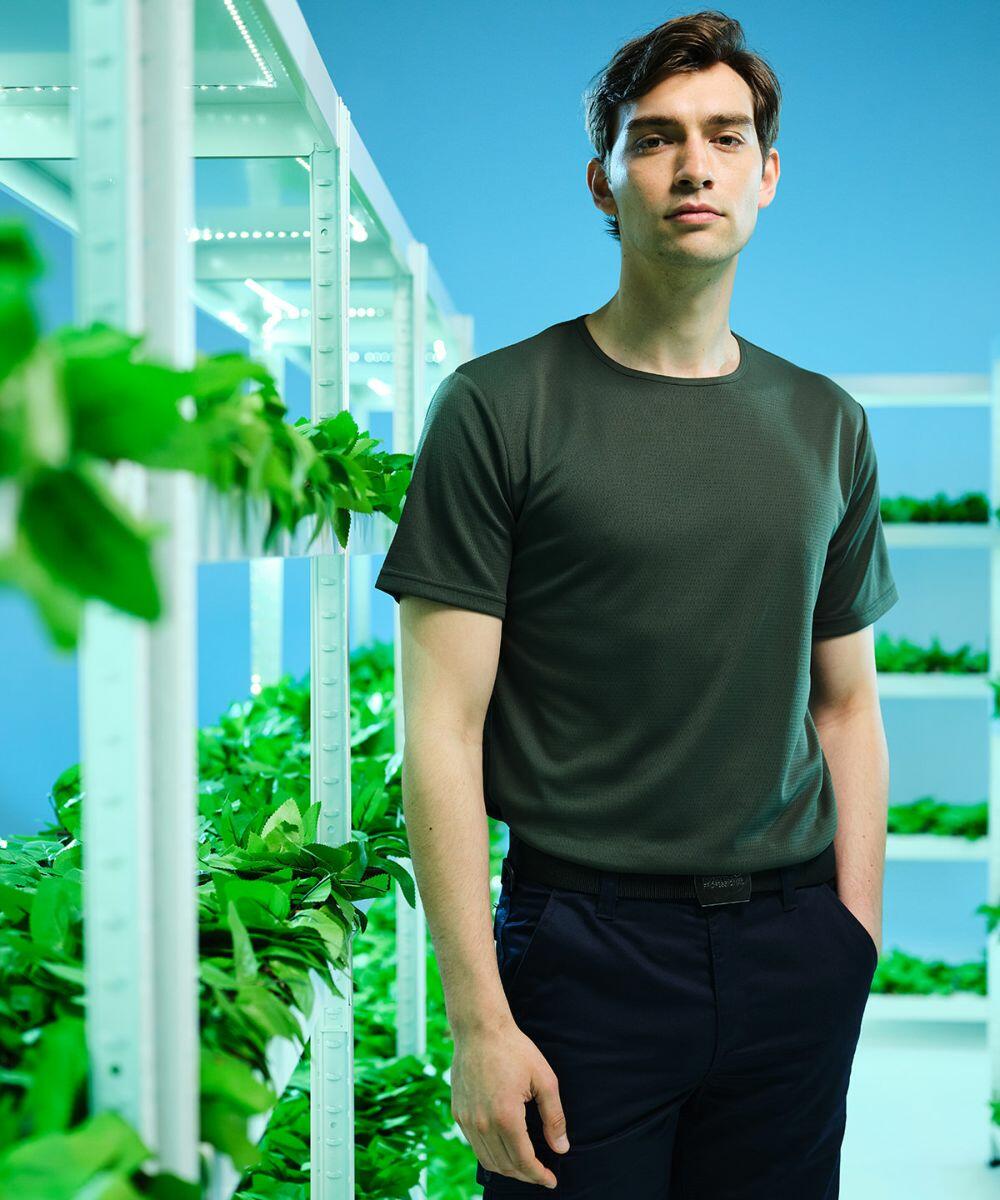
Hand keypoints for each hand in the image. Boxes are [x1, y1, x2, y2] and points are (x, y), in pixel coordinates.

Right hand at [450, 1016, 569, 1187]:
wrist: (479, 1028)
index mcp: (506, 1116)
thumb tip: (561, 1147)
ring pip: (487, 1160)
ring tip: (524, 1165)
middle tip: (541, 1173)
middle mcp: (482, 1123)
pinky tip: (503, 1147)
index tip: (551, 1180)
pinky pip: (474, 1145)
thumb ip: (554, 1117)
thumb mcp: (544, 1079)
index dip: (539, 1175)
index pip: (523, 1161)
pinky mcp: (458, 1113)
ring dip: (507, 1168)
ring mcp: (466, 1119)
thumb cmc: (514, 1050)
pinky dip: (490, 1154)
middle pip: (505, 1166)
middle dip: (525, 1175)